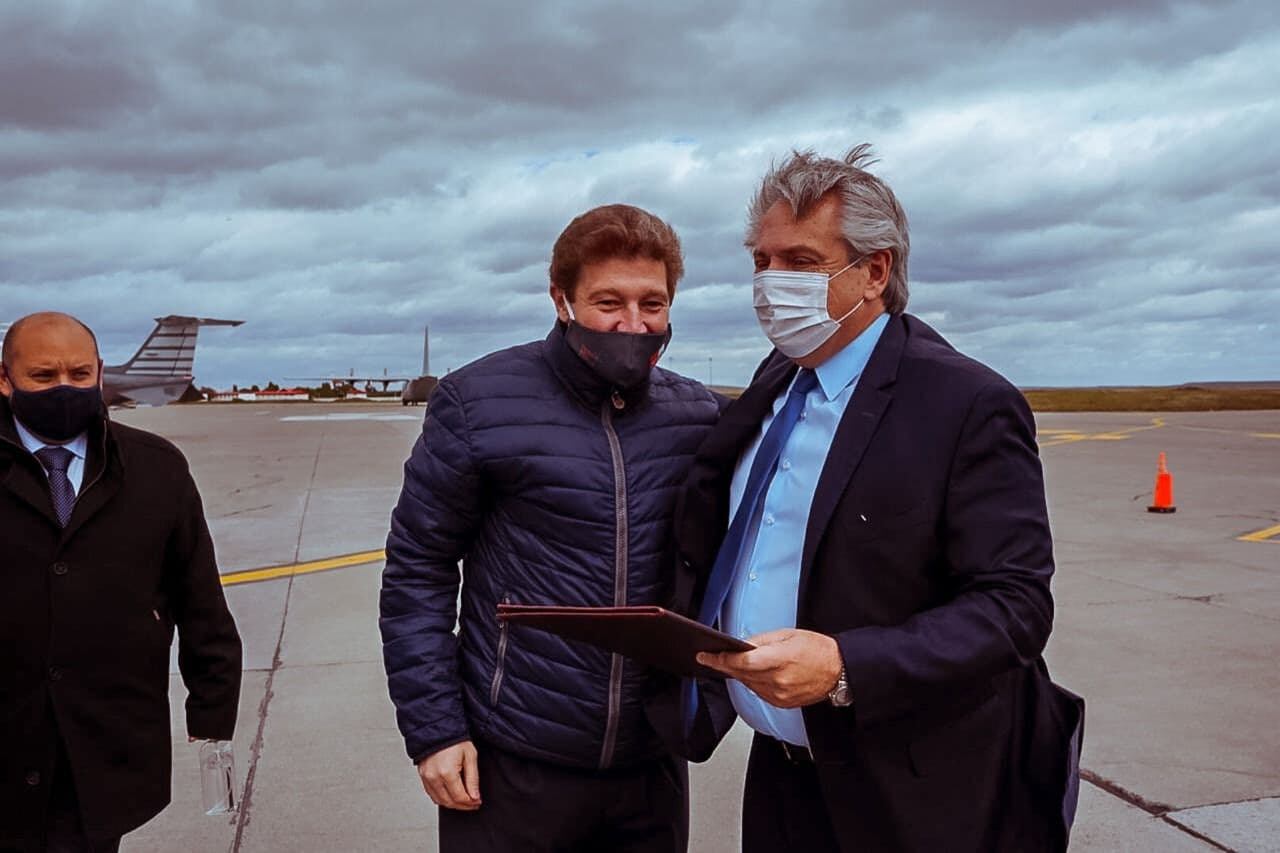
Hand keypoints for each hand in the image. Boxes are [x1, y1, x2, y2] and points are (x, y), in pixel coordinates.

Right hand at [418, 740, 481, 810]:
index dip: (471, 802)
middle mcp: (434, 777)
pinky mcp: (422, 776)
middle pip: (449, 802)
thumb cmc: (455, 739)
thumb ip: (473, 779)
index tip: (477, 802)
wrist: (438, 728)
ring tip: (463, 801)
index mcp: (447, 772)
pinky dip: (441, 798)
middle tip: (472, 803)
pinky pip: (431, 794)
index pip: (460, 797)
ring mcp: (426, 777)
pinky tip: (450, 795)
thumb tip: (475, 796)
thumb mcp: (470, 756)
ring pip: (439, 801)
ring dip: (452, 804)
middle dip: (462, 806)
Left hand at [696, 629, 842, 707]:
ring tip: (732, 663)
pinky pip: (758, 692)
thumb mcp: (787, 635)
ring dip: (738, 674)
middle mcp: (778, 681)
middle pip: (741, 674)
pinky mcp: (782, 703)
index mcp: (780, 660)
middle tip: (711, 657)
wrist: (838, 671)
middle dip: (725, 665)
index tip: (705, 656)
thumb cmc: (817, 650)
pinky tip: (752, 674)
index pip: (742, 663)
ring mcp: (780, 695)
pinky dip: (752, 683)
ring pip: (748, 684)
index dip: (721, 660)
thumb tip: (740, 646)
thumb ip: (761, 641)